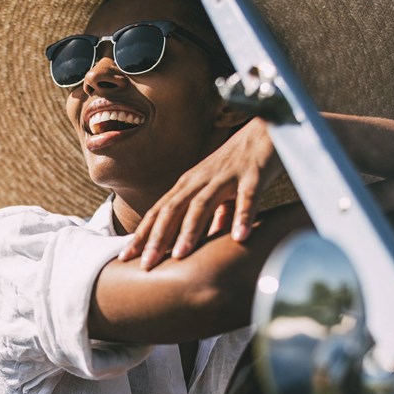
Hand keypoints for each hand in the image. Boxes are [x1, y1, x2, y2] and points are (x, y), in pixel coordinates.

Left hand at [119, 117, 283, 269]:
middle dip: (157, 239)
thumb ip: (214, 217)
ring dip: (190, 230)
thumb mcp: (221, 194)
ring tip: (180, 256)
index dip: (142, 234)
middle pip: (172, 210)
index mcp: (188, 185)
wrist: (268, 128)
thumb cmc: (240, 165)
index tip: (125, 257)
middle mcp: (200, 179)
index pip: (158, 212)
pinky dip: (242, 216)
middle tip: (146, 265)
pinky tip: (239, 238)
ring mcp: (225, 176)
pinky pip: (246, 197)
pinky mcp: (252, 174)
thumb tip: (206, 243)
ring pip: (202, 204)